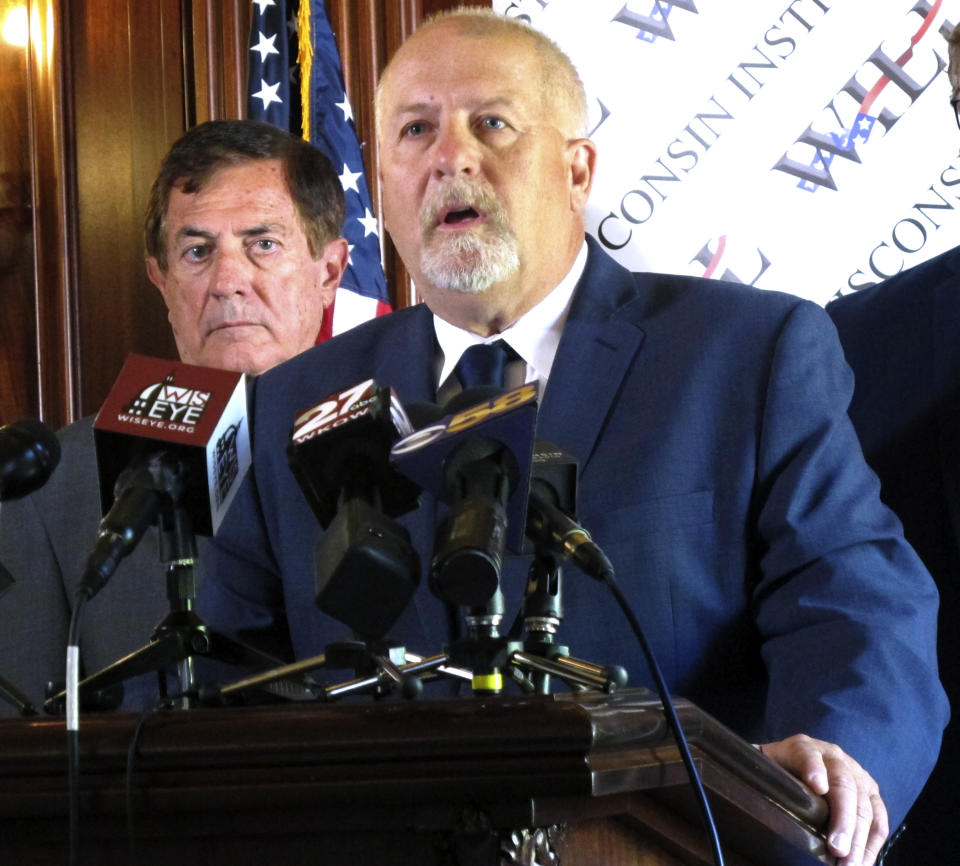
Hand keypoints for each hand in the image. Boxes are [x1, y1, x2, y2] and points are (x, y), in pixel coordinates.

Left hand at [759, 734, 887, 865]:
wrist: (800, 758)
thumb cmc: (777, 768)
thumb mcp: (764, 765)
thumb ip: (757, 773)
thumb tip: (738, 786)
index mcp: (803, 748)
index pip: (808, 755)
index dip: (813, 769)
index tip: (816, 786)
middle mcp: (834, 757)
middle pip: (844, 786)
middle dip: (843, 820)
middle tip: (837, 850)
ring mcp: (857, 773)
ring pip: (865, 806)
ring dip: (860, 839)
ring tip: (849, 864)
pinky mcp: (871, 792)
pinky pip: (879, 819)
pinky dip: (873, 843)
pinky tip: (864, 862)